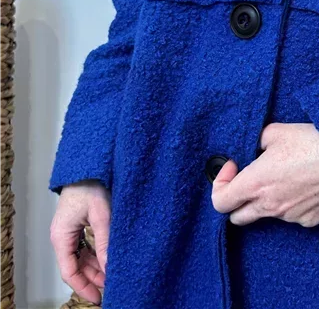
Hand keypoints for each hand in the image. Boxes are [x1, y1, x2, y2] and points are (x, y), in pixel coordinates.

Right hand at [50, 180, 110, 304]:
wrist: (88, 166)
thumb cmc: (91, 186)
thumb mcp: (101, 216)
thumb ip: (104, 242)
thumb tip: (109, 267)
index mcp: (62, 237)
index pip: (70, 271)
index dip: (84, 287)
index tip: (99, 297)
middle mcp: (63, 236)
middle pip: (76, 266)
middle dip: (93, 278)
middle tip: (111, 288)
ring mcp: (70, 230)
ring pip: (82, 256)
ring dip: (96, 266)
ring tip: (113, 275)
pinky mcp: (78, 224)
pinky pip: (85, 246)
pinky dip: (96, 254)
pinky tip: (108, 259)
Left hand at [211, 123, 318, 227]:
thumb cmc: (311, 141)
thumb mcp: (275, 132)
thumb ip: (256, 142)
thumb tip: (254, 150)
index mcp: (256, 183)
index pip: (220, 202)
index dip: (219, 185)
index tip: (233, 167)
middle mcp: (269, 205)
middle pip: (237, 217)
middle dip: (237, 200)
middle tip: (249, 179)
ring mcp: (290, 216)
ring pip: (267, 214)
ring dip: (267, 200)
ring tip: (286, 176)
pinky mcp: (309, 221)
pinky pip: (291, 216)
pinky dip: (291, 204)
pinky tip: (304, 185)